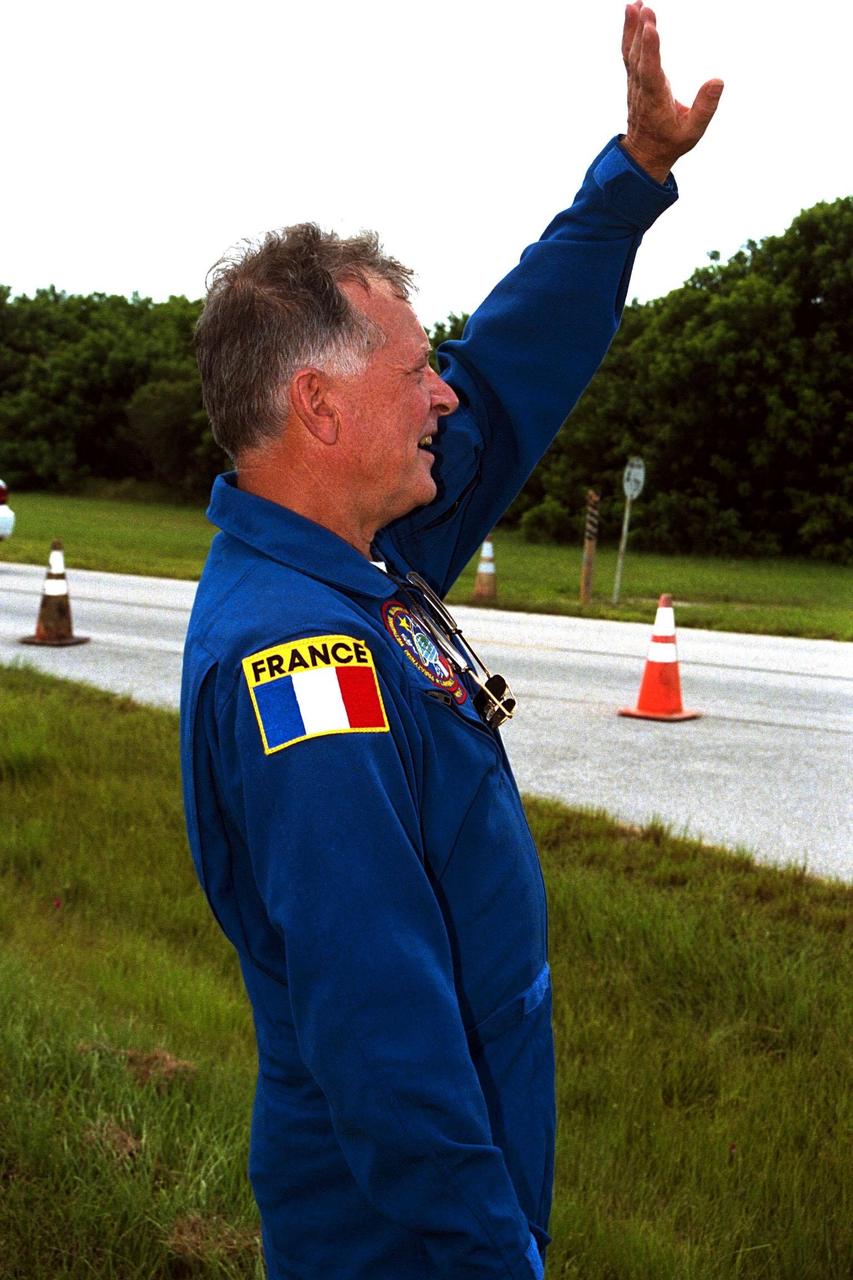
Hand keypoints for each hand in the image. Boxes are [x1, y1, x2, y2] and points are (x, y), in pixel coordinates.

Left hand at [621, 1, 723, 182]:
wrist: (645, 152)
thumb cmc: (670, 142)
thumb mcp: (692, 133)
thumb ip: (705, 108)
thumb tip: (718, 81)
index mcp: (655, 101)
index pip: (650, 73)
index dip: (650, 50)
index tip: (650, 29)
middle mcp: (642, 89)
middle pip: (639, 57)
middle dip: (641, 32)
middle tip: (644, 8)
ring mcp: (636, 83)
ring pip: (631, 53)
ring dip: (632, 28)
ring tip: (635, 4)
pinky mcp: (635, 78)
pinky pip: (630, 53)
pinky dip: (630, 33)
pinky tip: (633, 12)